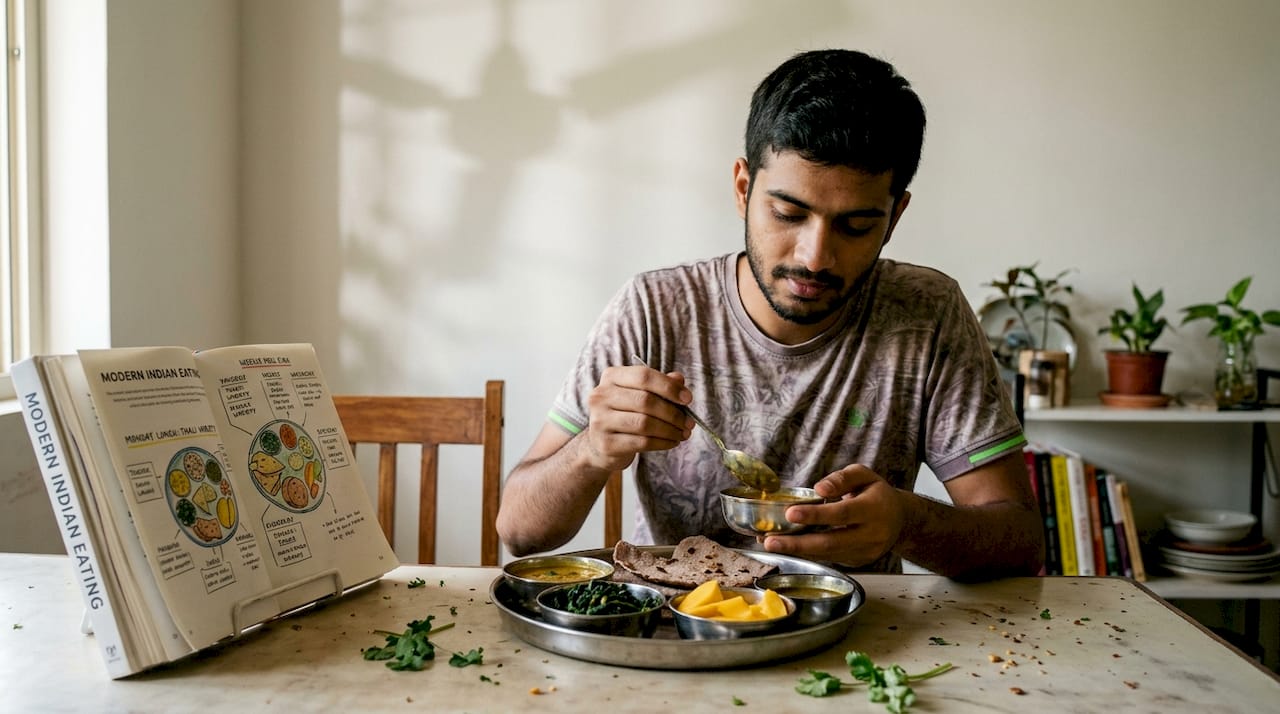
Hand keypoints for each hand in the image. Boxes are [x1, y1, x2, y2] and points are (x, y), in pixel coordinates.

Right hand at [580, 363, 693, 471]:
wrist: (601, 444)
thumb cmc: (626, 414)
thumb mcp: (641, 394)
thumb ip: (660, 385)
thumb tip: (679, 380)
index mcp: (611, 377)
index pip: (643, 376)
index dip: (668, 387)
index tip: (688, 399)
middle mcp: (600, 396)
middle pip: (645, 401)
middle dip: (673, 413)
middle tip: (689, 422)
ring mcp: (600, 420)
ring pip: (644, 423)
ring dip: (670, 430)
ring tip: (683, 433)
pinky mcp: (606, 443)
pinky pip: (642, 442)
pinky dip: (662, 443)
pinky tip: (672, 442)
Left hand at [761, 464, 906, 566]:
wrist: (901, 521)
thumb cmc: (877, 494)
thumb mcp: (865, 476)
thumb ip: (842, 478)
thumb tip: (819, 489)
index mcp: (874, 509)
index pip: (842, 513)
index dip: (816, 515)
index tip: (791, 513)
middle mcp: (871, 535)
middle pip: (831, 542)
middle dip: (798, 544)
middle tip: (770, 540)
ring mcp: (865, 552)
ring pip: (827, 555)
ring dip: (796, 551)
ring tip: (770, 543)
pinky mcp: (857, 562)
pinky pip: (829, 559)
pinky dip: (806, 554)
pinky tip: (786, 546)